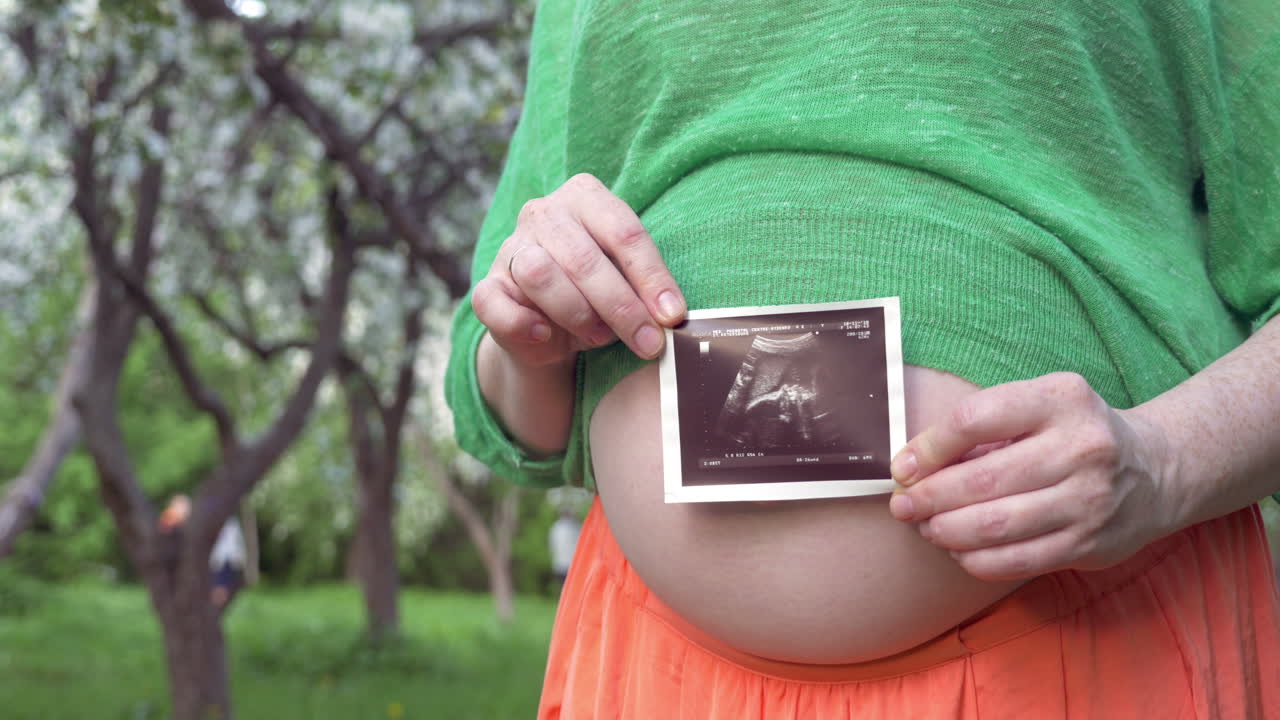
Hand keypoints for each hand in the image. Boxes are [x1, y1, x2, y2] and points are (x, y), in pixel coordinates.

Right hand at [470, 173, 685, 367]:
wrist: (547, 329)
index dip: (651, 277)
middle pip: (584, 258)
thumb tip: (670, 316)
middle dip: (622, 307)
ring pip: (539, 274)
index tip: (671, 315)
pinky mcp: (488, 286)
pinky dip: (522, 323)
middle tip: (647, 342)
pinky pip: (495, 303)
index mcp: (585, 197)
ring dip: (577, 313)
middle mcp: (544, 213)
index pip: (623, 232)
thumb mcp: (628, 283)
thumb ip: (645, 290)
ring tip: (599, 335)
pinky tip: (545, 335)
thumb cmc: (598, 294)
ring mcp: (510, 247)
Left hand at [887, 372, 1173, 581]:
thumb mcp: (1039, 404)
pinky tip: (959, 549)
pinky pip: (1015, 561)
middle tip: (903, 505)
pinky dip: (975, 559)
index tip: (903, 467)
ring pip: (995, 526)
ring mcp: (1090, 499)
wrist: (1155, 471)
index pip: (975, 420)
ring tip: (927, 527)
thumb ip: (984, 427)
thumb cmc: (1072, 433)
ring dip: (946, 531)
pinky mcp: (1090, 543)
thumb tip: (912, 466)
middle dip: (929, 498)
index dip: (929, 447)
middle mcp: (1081, 447)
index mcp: (1061, 399)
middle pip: (982, 480)